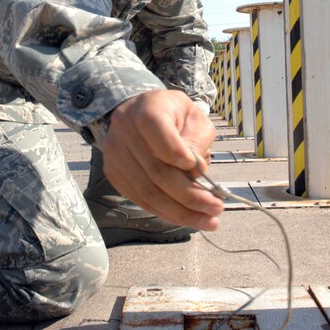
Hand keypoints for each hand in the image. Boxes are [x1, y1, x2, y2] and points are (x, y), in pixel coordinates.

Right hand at [102, 89, 223, 230]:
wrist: (141, 111)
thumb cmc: (174, 114)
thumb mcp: (194, 117)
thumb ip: (196, 141)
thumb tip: (196, 172)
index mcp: (147, 109)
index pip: (161, 136)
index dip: (181, 156)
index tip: (202, 168)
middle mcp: (125, 129)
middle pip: (157, 172)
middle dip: (190, 196)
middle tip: (217, 208)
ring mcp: (115, 153)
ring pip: (148, 192)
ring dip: (181, 212)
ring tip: (208, 220)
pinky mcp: (113, 172)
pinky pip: (140, 200)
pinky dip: (166, 212)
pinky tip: (188, 217)